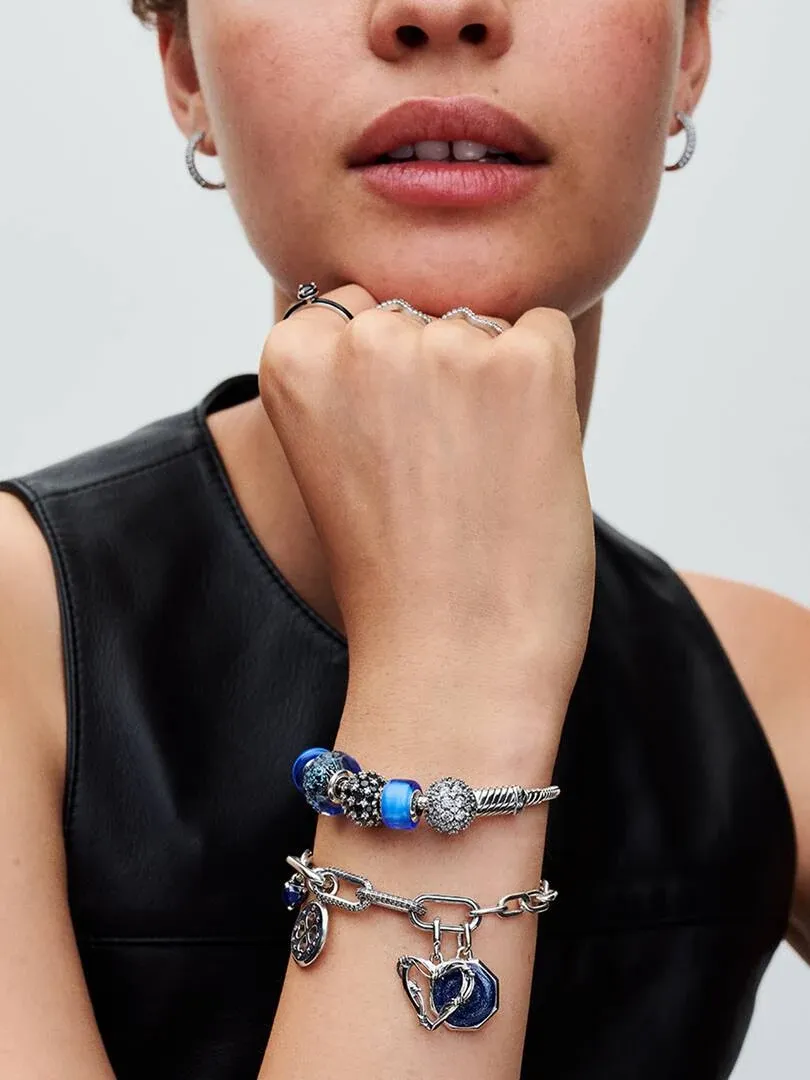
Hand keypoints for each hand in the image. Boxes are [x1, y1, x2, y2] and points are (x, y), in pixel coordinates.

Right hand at [259, 285, 594, 718]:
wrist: (452, 658)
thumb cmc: (393, 575)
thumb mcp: (331, 454)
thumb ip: (350, 376)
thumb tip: (418, 314)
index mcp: (292, 355)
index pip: (351, 309)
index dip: (382, 379)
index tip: (385, 446)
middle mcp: (362, 336)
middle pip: (419, 313)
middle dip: (435, 371)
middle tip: (437, 469)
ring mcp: (446, 346)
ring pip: (483, 325)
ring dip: (490, 382)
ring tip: (478, 476)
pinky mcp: (527, 366)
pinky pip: (546, 332)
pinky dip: (544, 387)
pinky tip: (521, 459)